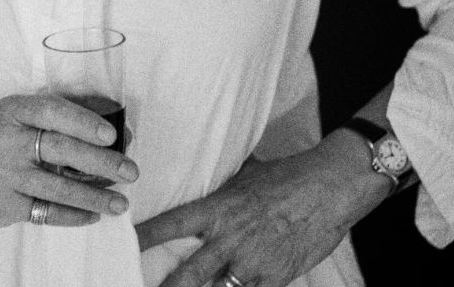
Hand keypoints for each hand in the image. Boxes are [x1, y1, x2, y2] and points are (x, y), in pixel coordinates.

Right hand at [0, 93, 139, 227]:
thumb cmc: (9, 138)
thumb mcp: (26, 118)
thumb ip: (69, 119)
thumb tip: (124, 134)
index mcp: (13, 111)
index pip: (51, 112)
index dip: (83, 122)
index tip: (112, 136)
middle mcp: (5, 141)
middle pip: (59, 150)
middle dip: (101, 162)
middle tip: (131, 171)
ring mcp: (2, 175)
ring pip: (56, 187)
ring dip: (94, 197)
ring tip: (121, 203)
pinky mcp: (2, 205)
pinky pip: (45, 212)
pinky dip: (73, 215)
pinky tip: (94, 215)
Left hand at [136, 131, 387, 286]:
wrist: (333, 185)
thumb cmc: (293, 176)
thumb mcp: (249, 176)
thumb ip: (224, 190)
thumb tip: (206, 185)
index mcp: (219, 209)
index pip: (169, 225)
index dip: (142, 238)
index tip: (120, 246)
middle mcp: (229, 238)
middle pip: (184, 276)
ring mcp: (251, 262)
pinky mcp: (273, 278)